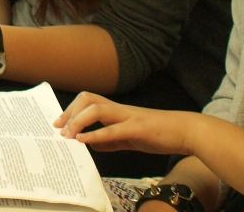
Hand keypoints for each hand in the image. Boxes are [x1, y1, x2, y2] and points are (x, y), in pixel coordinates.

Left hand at [55, 91, 197, 156]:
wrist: (184, 131)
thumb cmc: (158, 133)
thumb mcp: (129, 137)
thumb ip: (111, 140)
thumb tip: (92, 145)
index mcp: (117, 109)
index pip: (88, 100)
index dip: (71, 109)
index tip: (59, 123)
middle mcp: (120, 109)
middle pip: (88, 98)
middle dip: (70, 112)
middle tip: (59, 129)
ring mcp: (129, 116)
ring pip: (97, 109)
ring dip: (79, 121)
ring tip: (68, 135)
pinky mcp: (138, 128)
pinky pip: (114, 129)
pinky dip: (96, 134)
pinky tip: (84, 141)